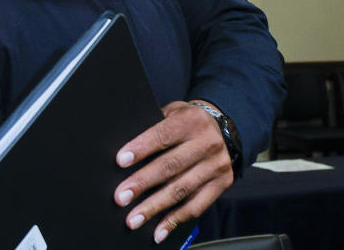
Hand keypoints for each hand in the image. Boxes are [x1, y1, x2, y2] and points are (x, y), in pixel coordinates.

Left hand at [113, 101, 233, 243]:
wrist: (223, 129)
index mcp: (190, 120)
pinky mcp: (222, 184)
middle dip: (143, 183)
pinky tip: (159, 230)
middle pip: (170, 166)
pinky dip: (175, 220)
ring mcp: (216, 165)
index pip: (162, 135)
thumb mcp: (172, 113)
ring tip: (134, 219)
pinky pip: (196, 206)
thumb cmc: (187, 122)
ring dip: (154, 207)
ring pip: (181, 190)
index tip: (121, 161)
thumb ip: (154, 128)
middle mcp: (206, 142)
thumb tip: (126, 155)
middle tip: (122, 197)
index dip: (141, 148)